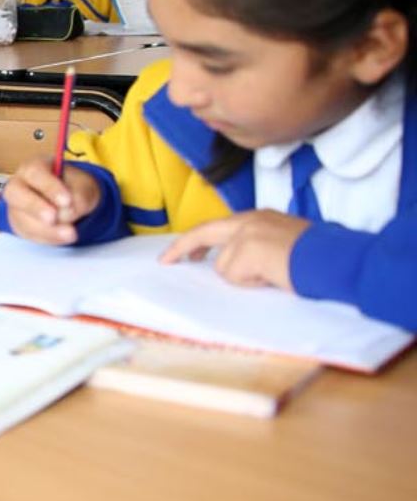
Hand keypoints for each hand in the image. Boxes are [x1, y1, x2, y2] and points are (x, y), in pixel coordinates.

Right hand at [1, 159, 102, 244]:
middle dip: (35, 207)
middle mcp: (18, 185)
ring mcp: (15, 207)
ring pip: (22, 218)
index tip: (66, 201)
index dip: (49, 187)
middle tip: (53, 218)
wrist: (70, 202)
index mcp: (33, 167)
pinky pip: (28, 234)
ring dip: (46, 229)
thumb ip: (79, 196)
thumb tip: (67, 213)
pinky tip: (64, 237)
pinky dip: (47, 238)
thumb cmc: (73, 187)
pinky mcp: (19, 225)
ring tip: (70, 234)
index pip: (35, 173)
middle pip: (16, 194)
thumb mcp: (84, 186)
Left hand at [160, 210, 307, 290]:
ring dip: (244, 278)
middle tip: (165, 261)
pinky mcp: (246, 250)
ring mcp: (246, 233)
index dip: (196, 240)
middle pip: (203, 232)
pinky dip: (251, 282)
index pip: (218, 226)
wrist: (334, 258)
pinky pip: (235, 276)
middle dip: (182, 247)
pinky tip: (273, 276)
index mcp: (258, 218)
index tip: (183, 254)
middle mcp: (249, 220)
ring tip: (273, 274)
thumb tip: (231, 266)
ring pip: (225, 266)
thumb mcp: (281, 244)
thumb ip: (255, 247)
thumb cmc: (315, 257)